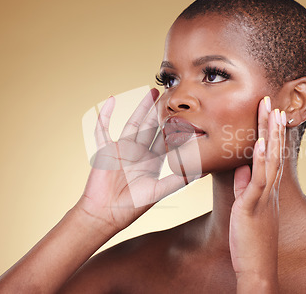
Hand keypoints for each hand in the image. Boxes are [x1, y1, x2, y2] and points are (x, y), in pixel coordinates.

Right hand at [76, 88, 192, 234]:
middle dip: (160, 111)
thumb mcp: (159, 191)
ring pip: (133, 123)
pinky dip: (105, 115)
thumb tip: (201, 171)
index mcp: (152, 161)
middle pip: (152, 126)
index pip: (166, 139)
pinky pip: (104, 128)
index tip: (186, 112)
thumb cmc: (132, 206)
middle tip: (170, 94)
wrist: (106, 213)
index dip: (174, 126)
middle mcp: (139, 152)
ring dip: (141, 107)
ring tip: (151, 92)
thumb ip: (178, 180)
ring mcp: (122, 149)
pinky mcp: (106, 149)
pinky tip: (110, 99)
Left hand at [229, 96, 285, 292]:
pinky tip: (261, 141)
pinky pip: (259, 180)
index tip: (270, 113)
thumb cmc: (250, 241)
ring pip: (270, 160)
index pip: (271, 156)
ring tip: (272, 110)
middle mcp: (270, 190)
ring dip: (271, 134)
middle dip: (272, 126)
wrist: (257, 270)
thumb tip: (242, 169)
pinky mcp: (254, 208)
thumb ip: (244, 187)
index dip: (271, 133)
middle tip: (272, 101)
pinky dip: (261, 159)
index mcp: (267, 190)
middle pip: (274, 152)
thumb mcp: (246, 208)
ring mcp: (265, 198)